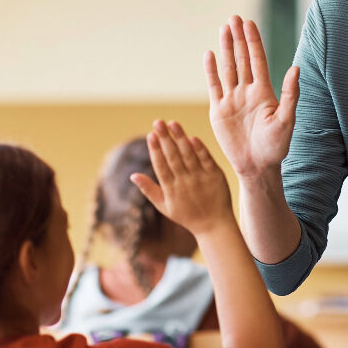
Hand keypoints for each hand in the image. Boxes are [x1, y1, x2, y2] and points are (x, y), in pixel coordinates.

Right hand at [129, 120, 233, 236]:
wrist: (214, 225)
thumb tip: (132, 175)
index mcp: (171, 190)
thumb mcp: (164, 206)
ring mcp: (201, 178)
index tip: (150, 135)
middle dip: (165, 138)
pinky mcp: (215, 176)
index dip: (155, 150)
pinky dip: (199, 148)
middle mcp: (185, 182)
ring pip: (189, 155)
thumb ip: (149, 189)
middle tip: (158, 122)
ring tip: (172, 123)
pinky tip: (191, 137)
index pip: (161, 166)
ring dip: (180, 138)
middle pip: (173, 157)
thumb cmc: (186, 215)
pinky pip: (206, 159)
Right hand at [204, 16, 298, 180]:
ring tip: (223, 28)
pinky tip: (210, 54)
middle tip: (234, 18)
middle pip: (242, 59)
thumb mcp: (287, 120)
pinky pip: (214, 86)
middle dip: (238, 38)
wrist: (257, 167)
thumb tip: (296, 68)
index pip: (257, 60)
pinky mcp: (219, 111)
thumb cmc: (276, 147)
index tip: (249, 23)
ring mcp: (232, 100)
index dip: (253, 41)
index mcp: (264, 92)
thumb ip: (290, 94)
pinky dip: (211, 70)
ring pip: (228, 68)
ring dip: (226, 49)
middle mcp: (248, 92)